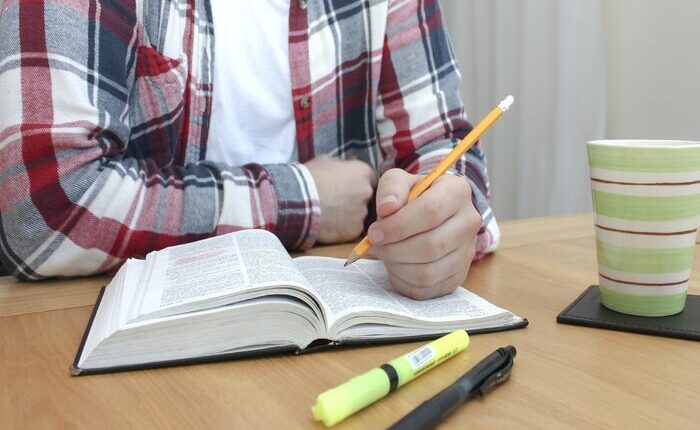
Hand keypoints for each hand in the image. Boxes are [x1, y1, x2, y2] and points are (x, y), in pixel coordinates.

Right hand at [305, 155, 375, 243]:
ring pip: (359, 214)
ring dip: (349, 214)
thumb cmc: (309, 177)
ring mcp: (362, 212)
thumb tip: (347, 167)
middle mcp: (367, 192)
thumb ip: (342, 165)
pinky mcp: (354, 230)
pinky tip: (329, 223)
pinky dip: (342, 228)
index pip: (371, 179)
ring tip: (330, 213)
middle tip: (337, 201)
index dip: (358, 183)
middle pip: (367, 197)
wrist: (297, 200)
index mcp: (363, 172)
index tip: (348, 187)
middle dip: (355, 199)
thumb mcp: (326, 161)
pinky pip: (351, 229)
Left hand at [368, 169, 481, 299]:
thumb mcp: (398, 182)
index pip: (430, 212)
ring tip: (385, 254)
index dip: (398, 226)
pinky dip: (403, 281)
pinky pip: (427, 289)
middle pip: (431, 246)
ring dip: (397, 266)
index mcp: (458, 192)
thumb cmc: (410, 197)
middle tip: (375, 245)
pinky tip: (395, 266)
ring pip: (429, 272)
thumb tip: (388, 209)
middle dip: (395, 249)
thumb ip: (391, 189)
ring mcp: (467, 252)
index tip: (375, 232)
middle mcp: (469, 222)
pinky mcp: (458, 276)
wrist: (426, 215)